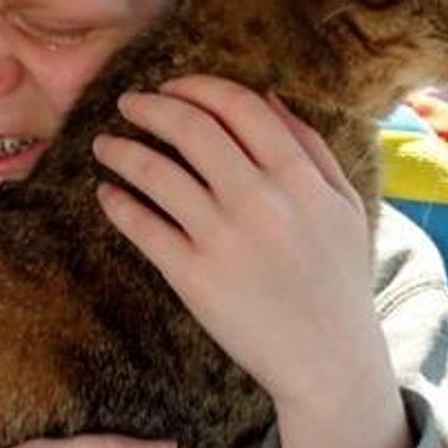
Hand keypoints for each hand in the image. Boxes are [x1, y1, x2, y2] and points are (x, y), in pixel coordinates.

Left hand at [92, 74, 379, 407]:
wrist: (326, 359)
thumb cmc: (337, 281)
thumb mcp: (343, 206)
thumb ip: (310, 148)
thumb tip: (268, 98)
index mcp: (298, 178)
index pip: (238, 107)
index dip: (197, 87)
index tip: (172, 87)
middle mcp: (258, 200)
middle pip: (191, 129)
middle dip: (150, 107)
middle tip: (129, 103)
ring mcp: (223, 239)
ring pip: (157, 174)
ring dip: (122, 150)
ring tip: (104, 145)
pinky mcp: (194, 278)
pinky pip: (144, 228)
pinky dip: (118, 204)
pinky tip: (107, 193)